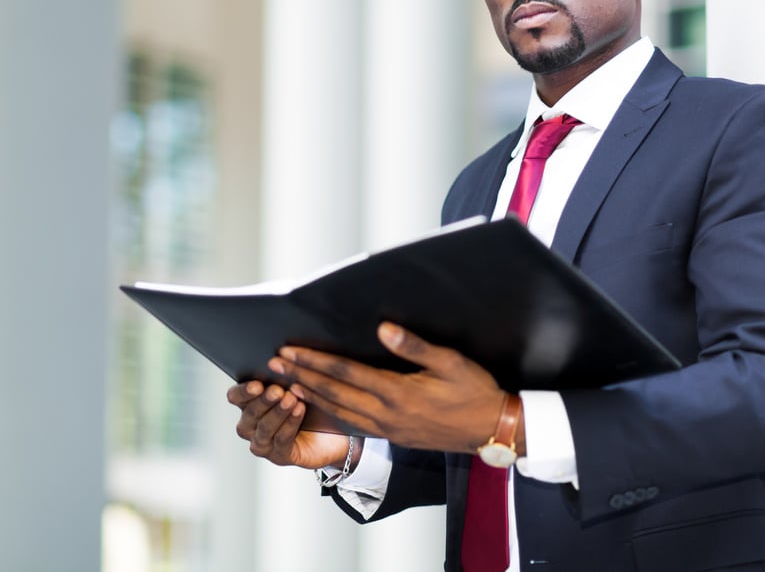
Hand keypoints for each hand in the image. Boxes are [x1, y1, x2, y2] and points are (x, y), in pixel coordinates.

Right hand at [226, 380, 353, 469]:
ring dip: (277, 413)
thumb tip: (284, 357)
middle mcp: (250, 424)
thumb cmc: (312, 403)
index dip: (243, 391)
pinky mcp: (279, 456)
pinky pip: (280, 440)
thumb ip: (286, 375)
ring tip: (292, 399)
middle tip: (277, 390)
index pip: (235, 396)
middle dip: (264, 400)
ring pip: (263, 428)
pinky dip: (290, 424)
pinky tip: (299, 411)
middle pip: (249, 413)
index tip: (257, 385)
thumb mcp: (299, 385)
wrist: (334, 432)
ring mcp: (263, 442)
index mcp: (249, 402)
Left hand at [268, 322, 513, 454]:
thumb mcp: (450, 362)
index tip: (289, 351)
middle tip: (273, 364)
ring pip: (338, 411)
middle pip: (334, 393)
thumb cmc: (474, 391)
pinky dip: (330, 412)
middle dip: (301, 376)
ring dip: (310, 395)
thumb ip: (414, 346)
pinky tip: (319, 405)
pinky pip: (352, 424)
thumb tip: (383, 329)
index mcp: (397, 394)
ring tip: (285, 383)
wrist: (491, 429)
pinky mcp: (392, 436)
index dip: (315, 361)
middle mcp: (386, 414)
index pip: (345, 374)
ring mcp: (387, 429)